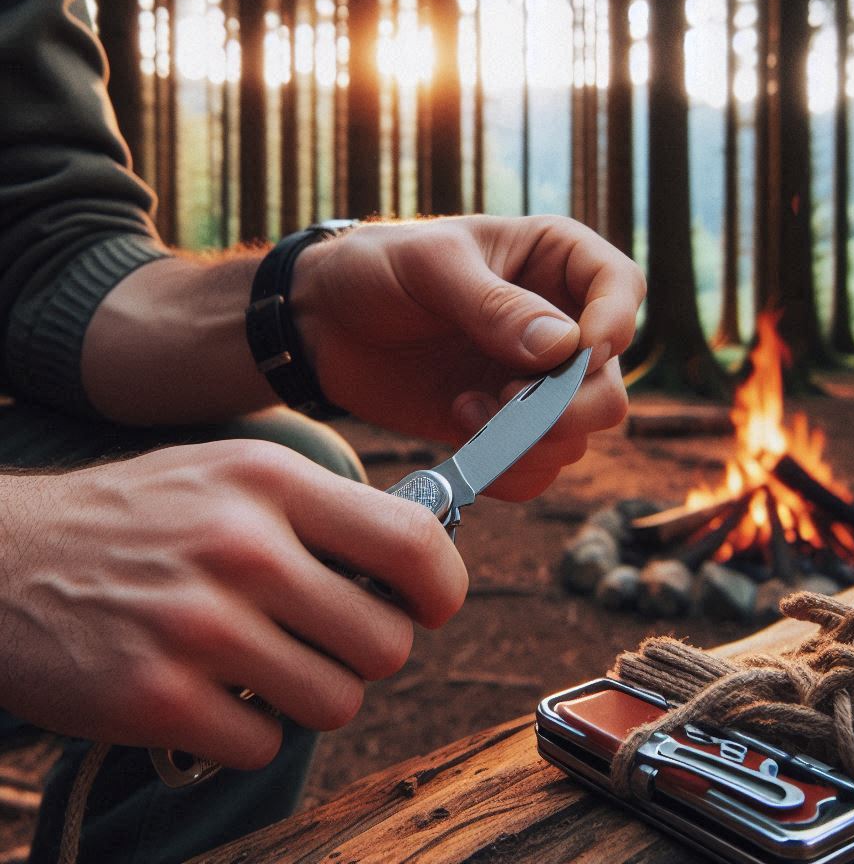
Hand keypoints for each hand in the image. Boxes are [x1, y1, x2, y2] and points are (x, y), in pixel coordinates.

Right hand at [0, 441, 466, 768]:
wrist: (7, 560)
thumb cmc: (141, 516)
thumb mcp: (234, 475)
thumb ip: (323, 509)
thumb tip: (418, 560)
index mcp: (271, 483)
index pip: (411, 539)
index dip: (443, 586)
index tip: (431, 605)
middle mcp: (242, 548)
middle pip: (386, 641)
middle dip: (370, 652)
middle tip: (329, 640)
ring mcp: (199, 625)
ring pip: (337, 702)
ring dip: (314, 695)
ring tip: (270, 664)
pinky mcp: (157, 698)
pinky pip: (265, 745)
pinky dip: (251, 731)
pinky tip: (216, 692)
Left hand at [293, 215, 646, 498]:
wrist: (323, 325)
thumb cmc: (376, 270)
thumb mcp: (429, 266)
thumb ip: (494, 304)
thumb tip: (564, 348)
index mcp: (553, 260)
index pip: (621, 287)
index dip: (615, 322)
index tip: (581, 349)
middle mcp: (557, 324)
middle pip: (610, 379)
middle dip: (571, 404)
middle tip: (511, 401)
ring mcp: (533, 381)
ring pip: (582, 432)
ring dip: (532, 439)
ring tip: (468, 413)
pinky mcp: (504, 426)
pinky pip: (540, 466)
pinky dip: (512, 468)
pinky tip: (462, 434)